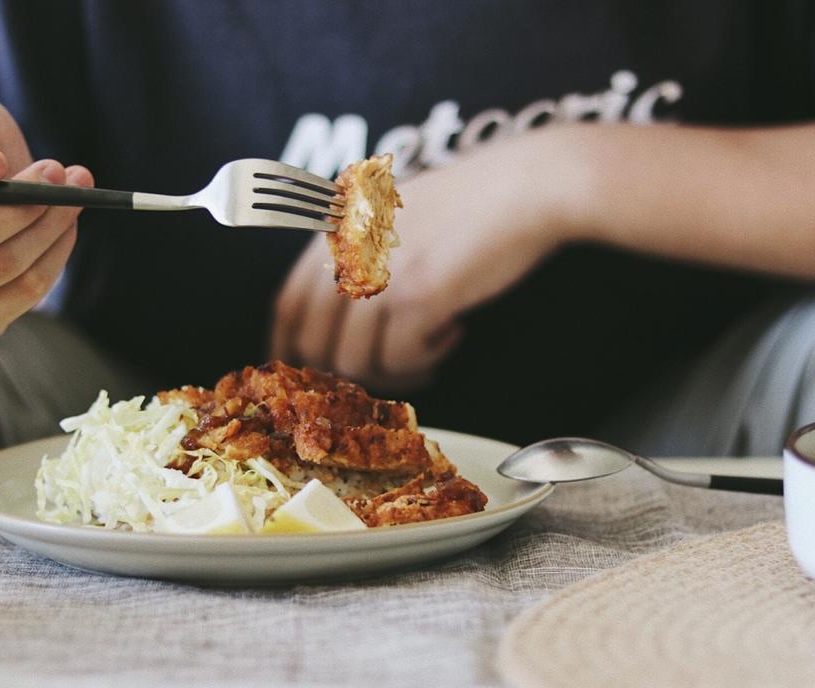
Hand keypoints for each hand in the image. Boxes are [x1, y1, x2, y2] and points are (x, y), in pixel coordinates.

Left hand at [271, 133, 570, 390]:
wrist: (526, 186)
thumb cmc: (471, 200)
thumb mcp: (396, 211)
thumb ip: (361, 250)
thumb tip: (344, 314)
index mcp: (337, 229)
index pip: (288, 304)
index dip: (290, 348)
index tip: (308, 374)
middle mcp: (348, 251)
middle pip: (314, 342)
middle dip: (345, 373)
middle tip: (387, 371)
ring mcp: (379, 273)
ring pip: (353, 360)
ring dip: (391, 372)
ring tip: (428, 353)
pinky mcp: (417, 295)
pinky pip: (399, 359)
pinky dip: (424, 360)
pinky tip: (451, 331)